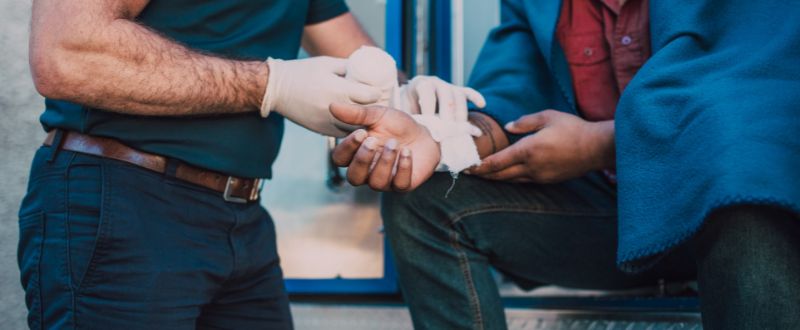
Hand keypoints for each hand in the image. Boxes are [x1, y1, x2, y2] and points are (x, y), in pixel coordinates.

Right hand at [261, 56, 381, 136]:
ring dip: (362, 122)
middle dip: (373, 108)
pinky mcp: (320, 130)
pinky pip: (342, 133)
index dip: (378, 93)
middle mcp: (336, 109)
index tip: (379, 91)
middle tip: (377, 103)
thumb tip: (366, 69)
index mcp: (339, 89)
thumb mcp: (327, 63)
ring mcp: (328, 122)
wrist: (275, 89)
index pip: (370, 96)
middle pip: (366, 114)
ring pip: (355, 128)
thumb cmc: (302, 72)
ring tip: (367, 115)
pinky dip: (349, 129)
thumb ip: (347, 67)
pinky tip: (352, 123)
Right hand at [329, 103, 439, 190]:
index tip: (361, 132)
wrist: (424, 134)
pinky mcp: (403, 184)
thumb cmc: (396, 127)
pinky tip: (407, 152)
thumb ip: (356, 114)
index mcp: (356, 154)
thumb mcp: (377, 115)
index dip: (347, 148)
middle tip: (373, 141)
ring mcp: (385, 181)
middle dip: (362, 159)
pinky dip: (403, 167)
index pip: (340, 159)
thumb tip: (332, 106)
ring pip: (376, 183)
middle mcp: (367, 172)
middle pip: (354, 178)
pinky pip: (399, 184)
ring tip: (394, 144)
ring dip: (384, 162)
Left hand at [392, 76, 485, 123]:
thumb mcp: (402, 109)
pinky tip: (482, 104)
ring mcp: (448, 86)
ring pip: (459, 96)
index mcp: (420, 84)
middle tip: (448, 131)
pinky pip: (468, 92)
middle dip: (448, 115)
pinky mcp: (458, 91)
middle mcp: (436, 82)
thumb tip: (412, 127)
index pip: (427, 92)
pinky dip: (476, 97)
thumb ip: (407, 116)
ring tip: (460, 129)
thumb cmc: (407, 107)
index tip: (430, 124)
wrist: (412, 98)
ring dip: (461, 113)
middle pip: (446, 96)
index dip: (428, 108)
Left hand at [468, 110, 613, 182]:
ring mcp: (540, 176)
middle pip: (500, 175)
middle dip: (483, 174)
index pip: (497, 162)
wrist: (596, 148)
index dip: (480, 166)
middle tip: (469, 172)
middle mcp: (531, 167)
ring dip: (496, 178)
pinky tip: (507, 175)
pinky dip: (511, 178)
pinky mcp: (548, 180)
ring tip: (484, 175)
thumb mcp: (547, 117)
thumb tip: (508, 127)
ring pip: (511, 180)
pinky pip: (524, 180)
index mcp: (528, 150)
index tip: (468, 167)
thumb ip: (525, 122)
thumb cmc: (572, 128)